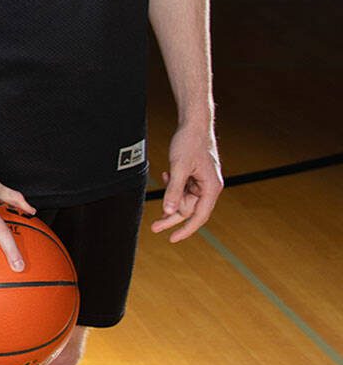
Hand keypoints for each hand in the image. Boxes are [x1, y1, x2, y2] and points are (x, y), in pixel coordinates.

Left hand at [151, 120, 222, 241]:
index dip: (186, 229)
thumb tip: (168, 211)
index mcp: (211, 188)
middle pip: (189, 209)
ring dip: (171, 195)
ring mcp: (202, 181)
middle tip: (154, 227)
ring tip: (162, 180)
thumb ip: (173, 190)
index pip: (199, 216)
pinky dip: (173, 185)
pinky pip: (182, 187)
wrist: (193, 125)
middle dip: (171, 216)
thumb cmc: (189, 143)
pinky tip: (165, 175)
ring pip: (184, 198)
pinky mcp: (195, 175)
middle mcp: (209, 187)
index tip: (172, 239)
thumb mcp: (178, 167)